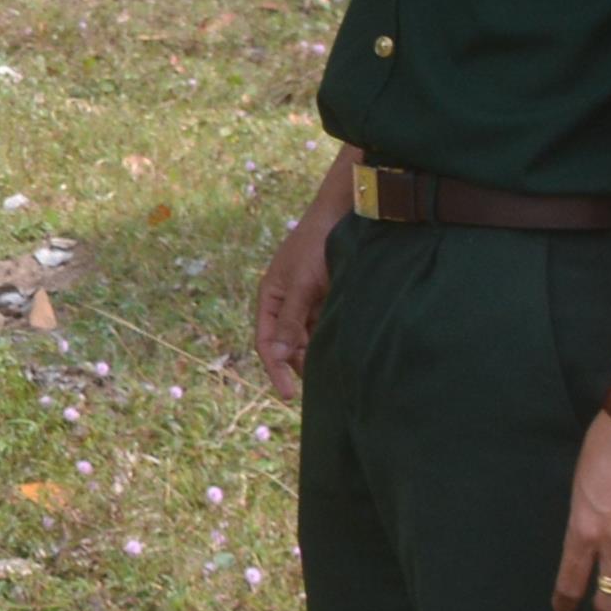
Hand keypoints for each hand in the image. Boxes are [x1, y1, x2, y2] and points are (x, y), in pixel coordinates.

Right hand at [252, 201, 336, 398]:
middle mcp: (287, 301)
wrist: (344, 215)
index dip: (275, 369)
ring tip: (334, 372)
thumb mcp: (301, 285)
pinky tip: (344, 351)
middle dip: (298, 364)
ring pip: (308, 338)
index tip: (289, 395)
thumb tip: (276, 355)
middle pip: (287, 344)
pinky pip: (326, 327)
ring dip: (316, 354)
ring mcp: (309, 300)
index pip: (266, 342)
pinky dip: (331, 340)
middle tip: (319, 386)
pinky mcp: (329, 298)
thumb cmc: (316, 245)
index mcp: (271, 296)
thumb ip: (289, 320)